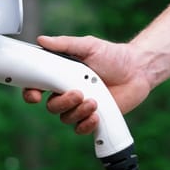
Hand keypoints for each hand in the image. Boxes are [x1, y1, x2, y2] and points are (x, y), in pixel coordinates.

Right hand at [22, 35, 151, 133]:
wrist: (138, 69)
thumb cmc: (113, 56)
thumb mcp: (88, 46)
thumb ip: (65, 44)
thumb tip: (42, 40)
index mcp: (61, 76)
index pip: (37, 87)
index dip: (31, 93)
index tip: (35, 95)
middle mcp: (68, 93)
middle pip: (52, 106)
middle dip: (62, 102)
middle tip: (78, 93)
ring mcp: (81, 106)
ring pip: (66, 118)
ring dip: (78, 112)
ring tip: (94, 102)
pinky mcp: (94, 117)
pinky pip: (82, 128)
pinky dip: (86, 125)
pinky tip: (96, 116)